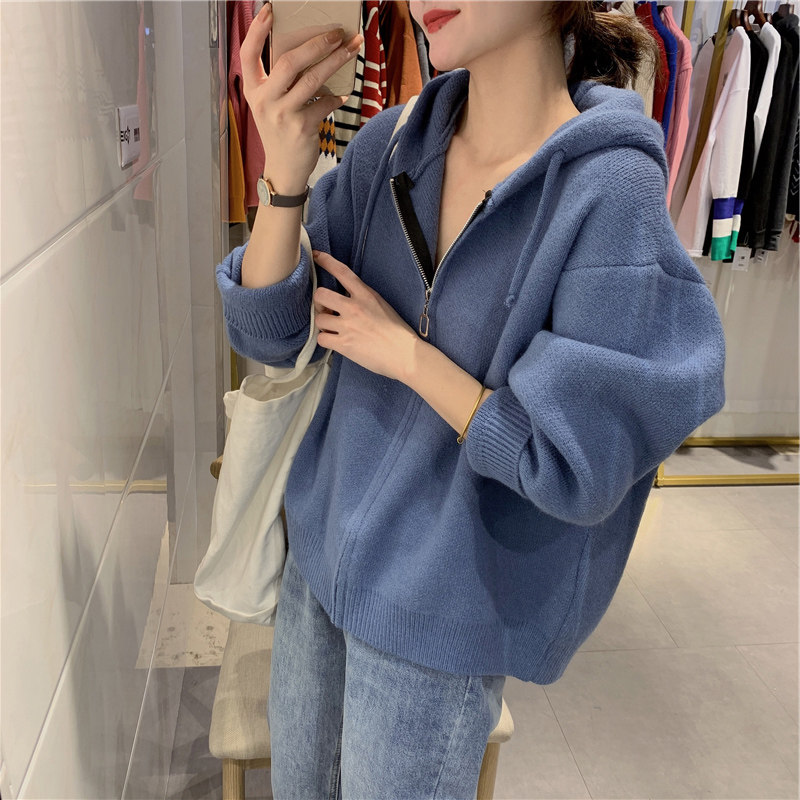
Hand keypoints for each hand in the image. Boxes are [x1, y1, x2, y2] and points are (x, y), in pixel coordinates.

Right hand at [240, 3, 363, 188]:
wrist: (284, 169)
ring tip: (351, 49)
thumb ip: (279, 81)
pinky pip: (324, 104)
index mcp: (254, 90)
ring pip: (312, 80)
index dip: (256, 30)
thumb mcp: (270, 105)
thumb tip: (309, 51)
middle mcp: (264, 101)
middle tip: (337, 32)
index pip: (247, 54)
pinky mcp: (301, 128)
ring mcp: (282, 115)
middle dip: (317, 43)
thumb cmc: (280, 131)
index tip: (269, 9)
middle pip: (289, 62)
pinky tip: (342, 94)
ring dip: (335, 62)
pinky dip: (336, 97)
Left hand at [312, 250, 418, 383]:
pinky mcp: (344, 344)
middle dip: (319, 303)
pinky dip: (326, 340)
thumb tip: (346, 300)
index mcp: (366, 295)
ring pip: (319, 319)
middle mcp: (354, 307)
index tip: (316, 256)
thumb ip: (363, 298)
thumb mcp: (382, 305)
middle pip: (320, 295)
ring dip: (324, 325)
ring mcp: (347, 326)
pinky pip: (322, 339)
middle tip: (327, 311)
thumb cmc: (397, 332)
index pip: (342, 272)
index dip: (327, 262)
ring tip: (334, 330)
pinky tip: (335, 342)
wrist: (404, 354)